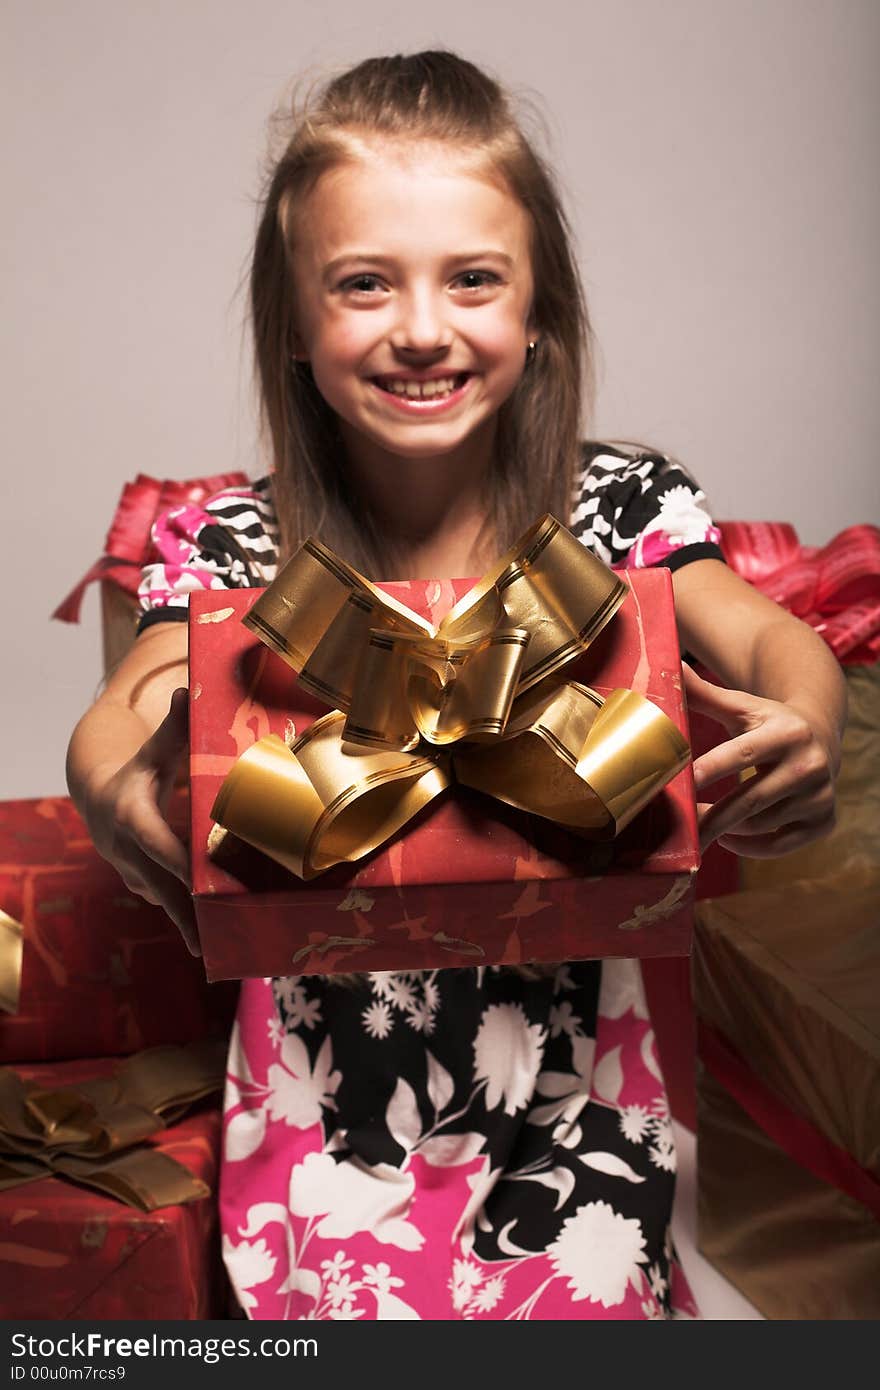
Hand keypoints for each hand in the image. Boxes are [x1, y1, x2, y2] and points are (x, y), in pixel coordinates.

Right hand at [85, 688, 199, 954]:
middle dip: (188, 910)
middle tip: (215, 934)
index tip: (199, 881)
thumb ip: (174, 726)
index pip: (155, 843)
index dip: (177, 862)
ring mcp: (135, 874)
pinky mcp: (146, 887)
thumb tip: (186, 690)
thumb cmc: (139, 770)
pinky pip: (171, 907)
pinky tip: (219, 941)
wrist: (100, 798)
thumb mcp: (153, 750)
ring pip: (166, 904)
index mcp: (132, 817)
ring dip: (192, 926)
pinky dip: (193, 924)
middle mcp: (129, 852)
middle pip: (162, 884)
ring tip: (221, 949)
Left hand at [682, 663, 838, 857]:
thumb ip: (704, 693)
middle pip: (751, 799)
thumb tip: (671, 665)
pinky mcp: (824, 820)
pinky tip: (729, 838)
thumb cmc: (768, 723)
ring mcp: (820, 795)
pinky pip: (780, 845)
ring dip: (727, 830)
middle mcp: (810, 764)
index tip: (684, 781)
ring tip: (701, 826)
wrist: (820, 738)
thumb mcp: (741, 707)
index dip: (712, 768)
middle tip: (681, 825)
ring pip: (762, 824)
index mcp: (787, 732)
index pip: (743, 754)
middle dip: (712, 816)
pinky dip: (751, 847)